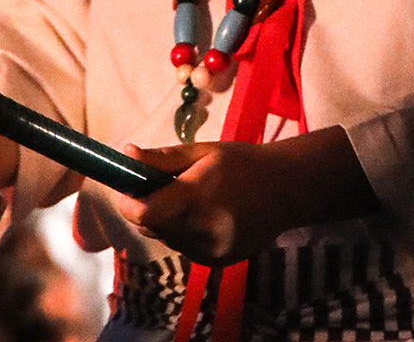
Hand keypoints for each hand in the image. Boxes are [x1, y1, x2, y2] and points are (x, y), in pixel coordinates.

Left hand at [116, 127, 377, 265]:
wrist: (287, 190)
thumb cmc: (241, 163)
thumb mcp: (202, 152)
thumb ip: (161, 159)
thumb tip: (126, 155)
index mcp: (196, 198)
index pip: (143, 214)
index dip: (129, 202)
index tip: (130, 188)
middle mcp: (202, 231)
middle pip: (151, 228)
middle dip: (146, 209)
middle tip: (161, 188)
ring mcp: (211, 251)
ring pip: (166, 238)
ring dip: (165, 221)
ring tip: (189, 199)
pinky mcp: (218, 261)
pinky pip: (184, 248)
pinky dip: (183, 232)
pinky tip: (205, 215)